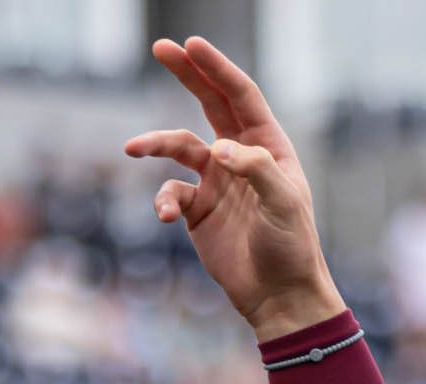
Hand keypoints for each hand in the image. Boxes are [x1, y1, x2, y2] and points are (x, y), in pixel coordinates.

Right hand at [124, 36, 345, 339]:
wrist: (279, 296)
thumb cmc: (292, 248)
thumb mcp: (284, 205)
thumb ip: (255, 170)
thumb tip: (219, 147)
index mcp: (269, 149)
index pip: (242, 97)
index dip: (218, 69)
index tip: (192, 45)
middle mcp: (241, 158)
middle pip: (210, 104)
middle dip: (187, 75)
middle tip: (161, 46)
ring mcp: (218, 182)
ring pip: (180, 146)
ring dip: (156, 143)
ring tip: (133, 148)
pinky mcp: (198, 210)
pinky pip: (170, 192)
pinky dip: (162, 199)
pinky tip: (164, 216)